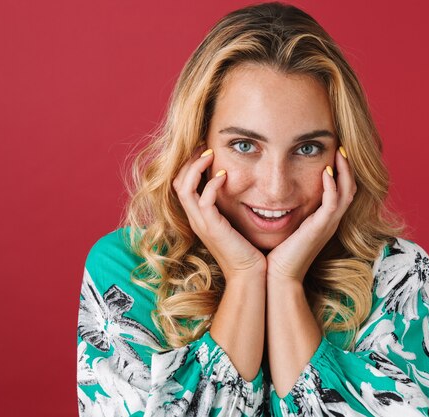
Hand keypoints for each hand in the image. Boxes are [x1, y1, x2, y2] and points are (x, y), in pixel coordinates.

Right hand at [172, 146, 266, 281]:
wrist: (251, 275)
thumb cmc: (249, 251)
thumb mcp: (237, 224)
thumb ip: (233, 208)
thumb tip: (243, 189)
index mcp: (200, 217)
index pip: (182, 185)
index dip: (190, 166)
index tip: (205, 150)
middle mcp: (196, 219)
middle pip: (177, 182)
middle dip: (188, 161)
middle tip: (204, 146)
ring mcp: (201, 223)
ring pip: (184, 187)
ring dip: (195, 167)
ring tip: (210, 154)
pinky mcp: (212, 228)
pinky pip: (203, 200)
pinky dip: (211, 184)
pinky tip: (225, 175)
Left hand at [266, 147, 355, 283]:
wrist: (278, 277)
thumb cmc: (277, 255)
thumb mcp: (286, 227)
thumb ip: (287, 211)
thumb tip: (274, 195)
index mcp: (323, 221)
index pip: (340, 191)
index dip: (340, 173)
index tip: (333, 154)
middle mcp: (330, 222)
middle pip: (349, 188)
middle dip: (347, 167)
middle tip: (341, 148)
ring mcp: (328, 225)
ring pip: (346, 193)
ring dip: (344, 171)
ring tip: (338, 153)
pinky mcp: (320, 228)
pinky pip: (333, 203)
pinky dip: (332, 186)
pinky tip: (326, 172)